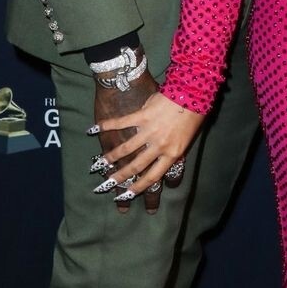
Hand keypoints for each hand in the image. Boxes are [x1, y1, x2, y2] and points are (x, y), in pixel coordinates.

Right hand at [92, 88, 204, 211]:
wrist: (193, 92)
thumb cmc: (194, 115)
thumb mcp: (187, 139)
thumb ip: (172, 151)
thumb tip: (164, 162)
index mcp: (172, 153)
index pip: (153, 176)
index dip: (138, 188)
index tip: (127, 195)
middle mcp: (159, 145)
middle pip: (136, 166)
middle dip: (119, 177)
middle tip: (106, 186)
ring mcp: (149, 130)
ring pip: (126, 148)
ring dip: (110, 157)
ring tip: (98, 165)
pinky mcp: (142, 115)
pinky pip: (121, 123)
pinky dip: (106, 126)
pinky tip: (93, 130)